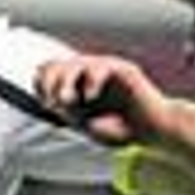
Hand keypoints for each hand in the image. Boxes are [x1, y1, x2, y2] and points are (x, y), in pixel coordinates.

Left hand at [35, 54, 168, 146]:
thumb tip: (49, 96)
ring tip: (66, 100)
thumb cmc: (121, 130)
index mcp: (79, 85)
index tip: (44, 101)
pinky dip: (92, 80)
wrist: (151, 133)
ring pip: (79, 62)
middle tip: (52, 102)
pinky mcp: (124, 70)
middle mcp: (91, 75)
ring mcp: (108, 70)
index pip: (54, 72)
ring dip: (67, 80)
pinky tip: (90, 97)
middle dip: (52, 81)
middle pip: (62, 63)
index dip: (43, 83)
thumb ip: (67, 109)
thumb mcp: (84, 123)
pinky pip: (102, 66)